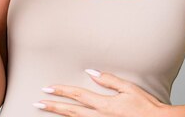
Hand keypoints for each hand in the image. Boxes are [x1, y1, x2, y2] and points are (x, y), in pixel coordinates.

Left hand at [34, 70, 169, 115]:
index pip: (77, 95)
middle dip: (53, 106)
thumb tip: (91, 72)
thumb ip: (108, 80)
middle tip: (38, 102)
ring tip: (46, 110)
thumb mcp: (129, 88)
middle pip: (71, 111)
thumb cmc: (146, 106)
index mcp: (105, 104)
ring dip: (60, 115)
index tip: (47, 88)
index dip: (61, 91)